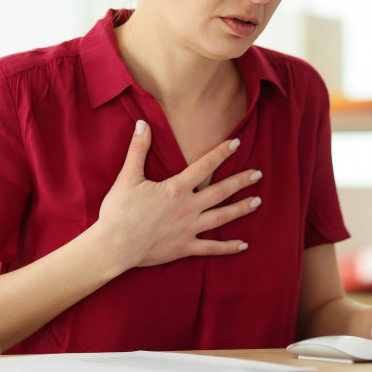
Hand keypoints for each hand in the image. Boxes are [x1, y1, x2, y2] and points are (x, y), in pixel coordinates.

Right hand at [95, 119, 262, 269]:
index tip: (237, 142)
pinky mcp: (184, 248)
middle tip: (258, 174)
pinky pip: (211, 248)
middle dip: (241, 181)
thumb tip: (143, 123)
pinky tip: (243, 245)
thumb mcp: (127, 177)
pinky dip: (228, 247)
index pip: (204, 165)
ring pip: (221, 217)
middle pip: (220, 191)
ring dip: (241, 209)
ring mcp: (188, 229)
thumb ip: (138, 149)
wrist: (113, 247)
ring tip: (258, 202)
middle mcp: (188, 208)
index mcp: (176, 188)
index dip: (222, 153)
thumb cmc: (118, 212)